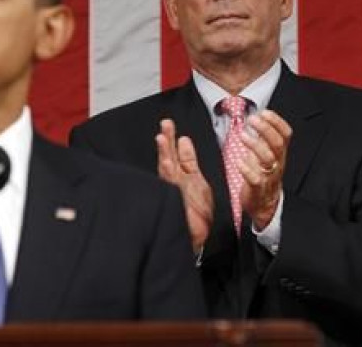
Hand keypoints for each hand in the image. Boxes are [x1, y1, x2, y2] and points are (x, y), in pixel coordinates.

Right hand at [155, 119, 212, 252]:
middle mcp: (177, 182)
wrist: (196, 238)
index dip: (176, 143)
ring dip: (165, 151)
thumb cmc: (198, 216)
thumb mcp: (199, 182)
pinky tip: (165, 158)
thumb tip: (184, 141)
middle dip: (168, 141)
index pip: (179, 156)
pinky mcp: (174, 197)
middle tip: (166, 124)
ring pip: (167, 167)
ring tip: (162, 136)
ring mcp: (174, 189)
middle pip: (170, 158)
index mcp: (184, 177)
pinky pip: (170, 180)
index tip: (173, 130)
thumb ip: (190, 162)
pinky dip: (167, 168)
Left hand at [237, 110, 291, 229]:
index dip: (277, 122)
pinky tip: (239, 161)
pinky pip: (256, 179)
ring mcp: (269, 176)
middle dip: (265, 129)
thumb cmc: (263, 175)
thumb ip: (264, 139)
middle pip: (277, 143)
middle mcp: (277, 163)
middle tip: (252, 119)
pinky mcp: (258, 189)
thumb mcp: (266, 154)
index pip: (285, 134)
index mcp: (279, 154)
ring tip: (243, 135)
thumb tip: (257, 117)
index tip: (265, 112)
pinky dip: (247, 169)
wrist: (265, 205)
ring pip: (268, 159)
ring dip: (255, 145)